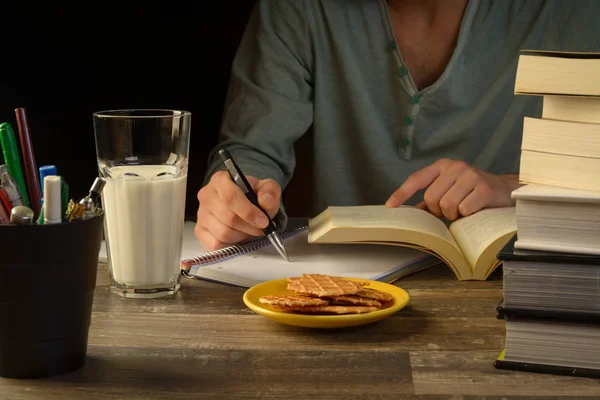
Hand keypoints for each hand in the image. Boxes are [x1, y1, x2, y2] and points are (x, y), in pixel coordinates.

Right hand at [195, 170, 280, 249]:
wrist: (244, 203)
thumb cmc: (253, 195)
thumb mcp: (267, 188)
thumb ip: (270, 192)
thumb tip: (266, 202)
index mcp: (220, 180)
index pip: (230, 197)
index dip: (248, 212)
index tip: (264, 221)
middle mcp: (206, 195)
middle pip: (228, 218)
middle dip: (249, 226)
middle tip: (261, 227)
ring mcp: (201, 214)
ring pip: (223, 233)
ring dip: (242, 235)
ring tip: (249, 229)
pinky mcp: (200, 230)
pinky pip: (216, 244)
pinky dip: (231, 244)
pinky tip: (238, 235)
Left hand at [385, 158, 519, 219]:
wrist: (505, 190)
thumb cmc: (471, 192)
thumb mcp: (449, 190)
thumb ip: (430, 199)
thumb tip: (410, 211)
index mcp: (442, 166)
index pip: (417, 179)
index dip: (402, 193)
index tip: (390, 206)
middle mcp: (455, 167)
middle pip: (431, 198)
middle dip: (438, 211)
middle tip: (450, 211)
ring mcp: (470, 175)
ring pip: (447, 205)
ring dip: (453, 214)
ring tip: (462, 209)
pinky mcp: (483, 188)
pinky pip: (463, 210)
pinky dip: (466, 215)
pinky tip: (474, 209)